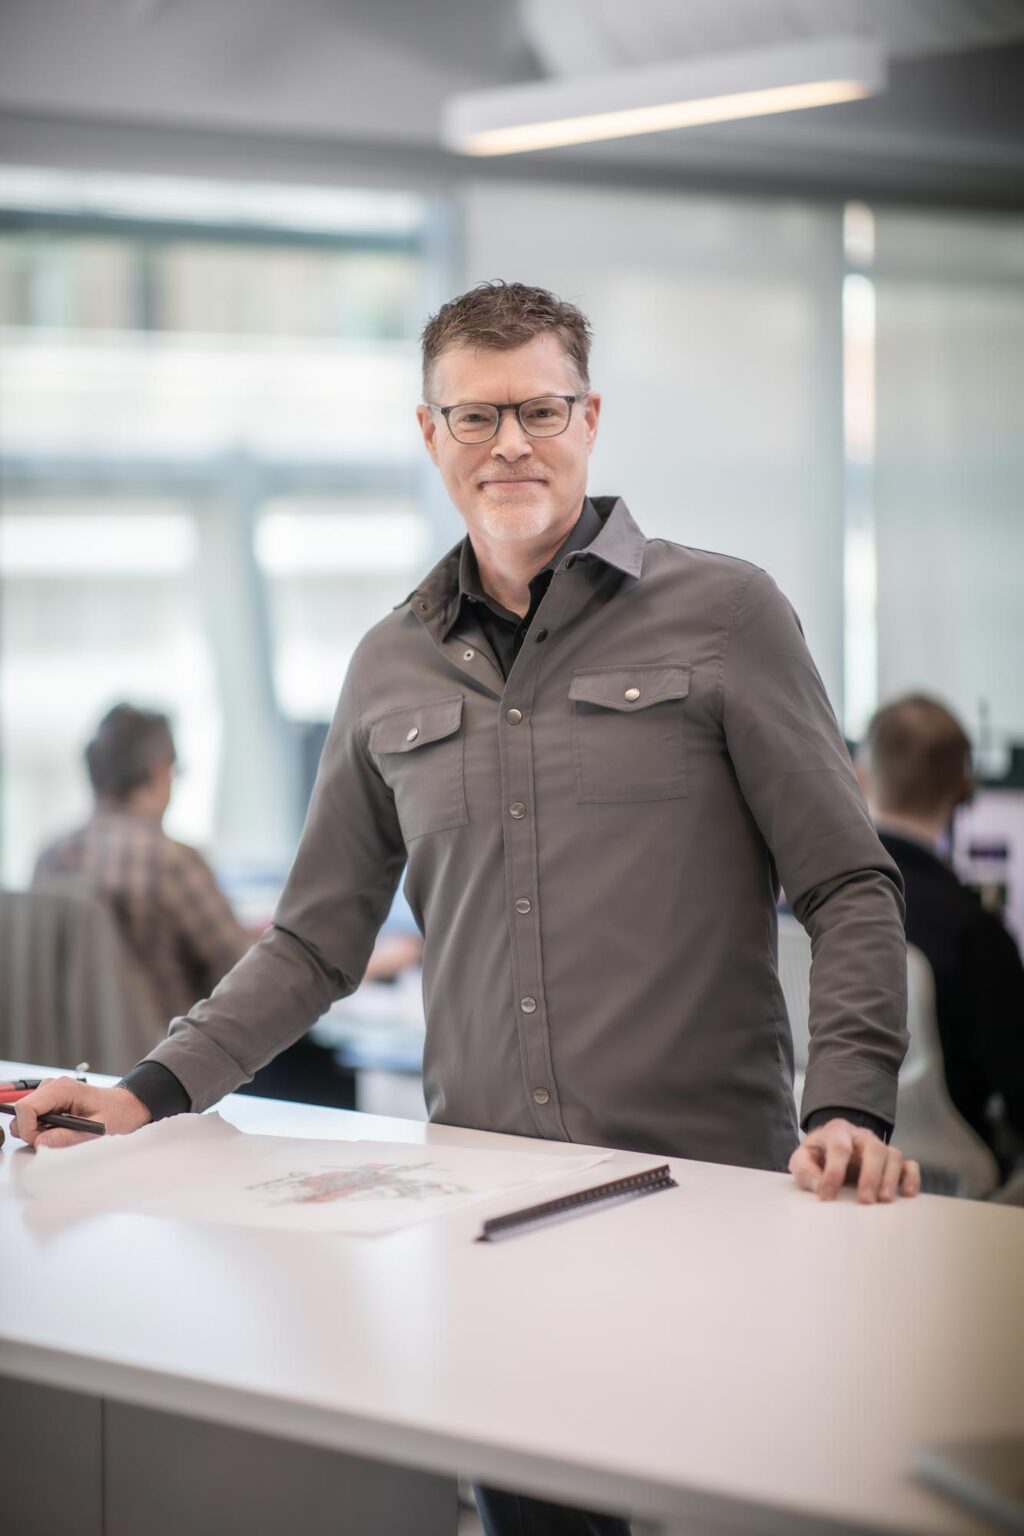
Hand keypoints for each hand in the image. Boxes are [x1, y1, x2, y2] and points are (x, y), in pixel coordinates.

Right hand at [9, 1077, 151, 1149]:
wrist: (124, 1106)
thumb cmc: (115, 1112)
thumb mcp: (96, 1129)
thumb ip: (67, 1137)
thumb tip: (40, 1142)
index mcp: (63, 1089)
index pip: (26, 1107)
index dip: (27, 1128)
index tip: (39, 1142)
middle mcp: (53, 1086)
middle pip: (22, 1111)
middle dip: (31, 1131)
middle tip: (53, 1140)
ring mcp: (50, 1092)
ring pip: (26, 1116)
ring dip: (37, 1130)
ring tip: (61, 1133)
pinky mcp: (50, 1099)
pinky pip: (34, 1117)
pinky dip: (41, 1128)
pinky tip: (60, 1129)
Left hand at [789, 1118, 920, 1202]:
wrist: (829, 1149)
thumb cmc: (817, 1156)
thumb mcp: (802, 1160)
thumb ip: (805, 1170)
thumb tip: (820, 1187)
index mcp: (837, 1131)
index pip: (839, 1147)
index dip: (834, 1172)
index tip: (828, 1196)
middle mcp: (862, 1137)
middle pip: (874, 1148)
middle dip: (871, 1175)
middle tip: (866, 1200)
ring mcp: (880, 1148)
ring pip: (893, 1155)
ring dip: (890, 1179)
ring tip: (884, 1200)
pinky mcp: (892, 1162)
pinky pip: (909, 1165)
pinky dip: (912, 1178)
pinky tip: (908, 1194)